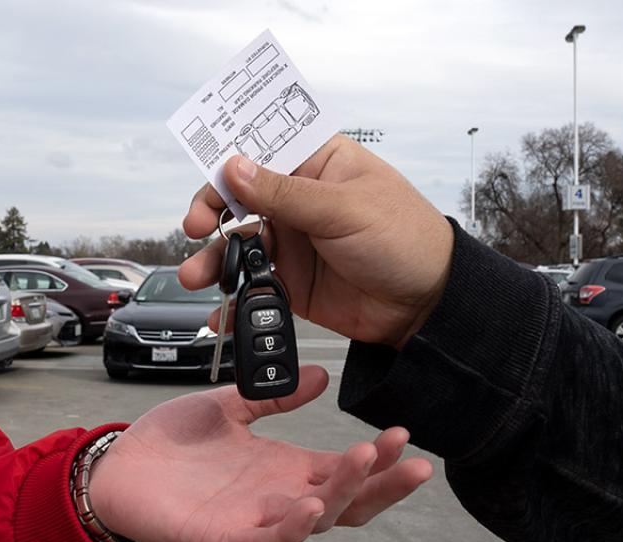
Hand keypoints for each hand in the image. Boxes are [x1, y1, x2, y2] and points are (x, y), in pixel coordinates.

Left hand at [87, 365, 431, 541]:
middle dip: (383, 483)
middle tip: (412, 460)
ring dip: (343, 496)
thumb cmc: (170, 444)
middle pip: (346, 501)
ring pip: (314, 521)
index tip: (404, 434)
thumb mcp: (229, 407)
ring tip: (365, 463)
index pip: (345, 469)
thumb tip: (322, 376)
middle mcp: (277, 499)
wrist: (116, 467)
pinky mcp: (221, 540)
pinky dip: (291, 531)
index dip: (379, 458)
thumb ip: (273, 396)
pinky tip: (311, 508)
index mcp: (284, 469)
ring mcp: (252, 522)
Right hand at [179, 135, 455, 348]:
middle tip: (194, 227)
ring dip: (214, 260)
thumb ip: (285, 193)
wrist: (428, 306)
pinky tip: (222, 309)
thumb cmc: (407, 240)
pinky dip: (233, 298)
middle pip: (239, 198)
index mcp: (318, 164)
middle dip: (210, 212)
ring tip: (198, 276)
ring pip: (239, 245)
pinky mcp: (293, 281)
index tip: (210, 177)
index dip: (229, 160)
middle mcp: (301, 199)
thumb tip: (236, 168)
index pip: (262, 149)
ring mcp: (295, 241)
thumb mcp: (344, 209)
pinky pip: (252, 286)